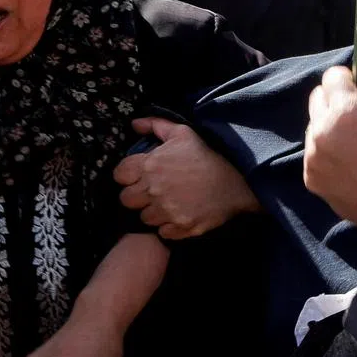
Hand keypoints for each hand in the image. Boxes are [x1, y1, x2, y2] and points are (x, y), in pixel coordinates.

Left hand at [113, 118, 260, 239]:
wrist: (236, 183)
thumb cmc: (207, 156)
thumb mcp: (183, 133)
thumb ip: (156, 125)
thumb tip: (135, 124)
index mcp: (150, 165)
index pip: (119, 175)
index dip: (128, 175)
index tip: (140, 175)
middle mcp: (153, 190)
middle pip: (126, 199)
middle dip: (137, 195)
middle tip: (152, 191)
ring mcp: (166, 211)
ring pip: (143, 217)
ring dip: (152, 212)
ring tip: (168, 203)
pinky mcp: (179, 227)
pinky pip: (162, 232)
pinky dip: (168, 226)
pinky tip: (179, 215)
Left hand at [304, 33, 356, 226]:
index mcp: (343, 110)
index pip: (334, 76)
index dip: (353, 83)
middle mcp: (320, 130)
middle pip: (318, 98)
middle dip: (337, 102)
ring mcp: (312, 155)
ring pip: (315, 125)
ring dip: (330, 127)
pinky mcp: (310, 177)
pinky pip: (314, 153)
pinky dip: (327, 153)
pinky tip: (351, 165)